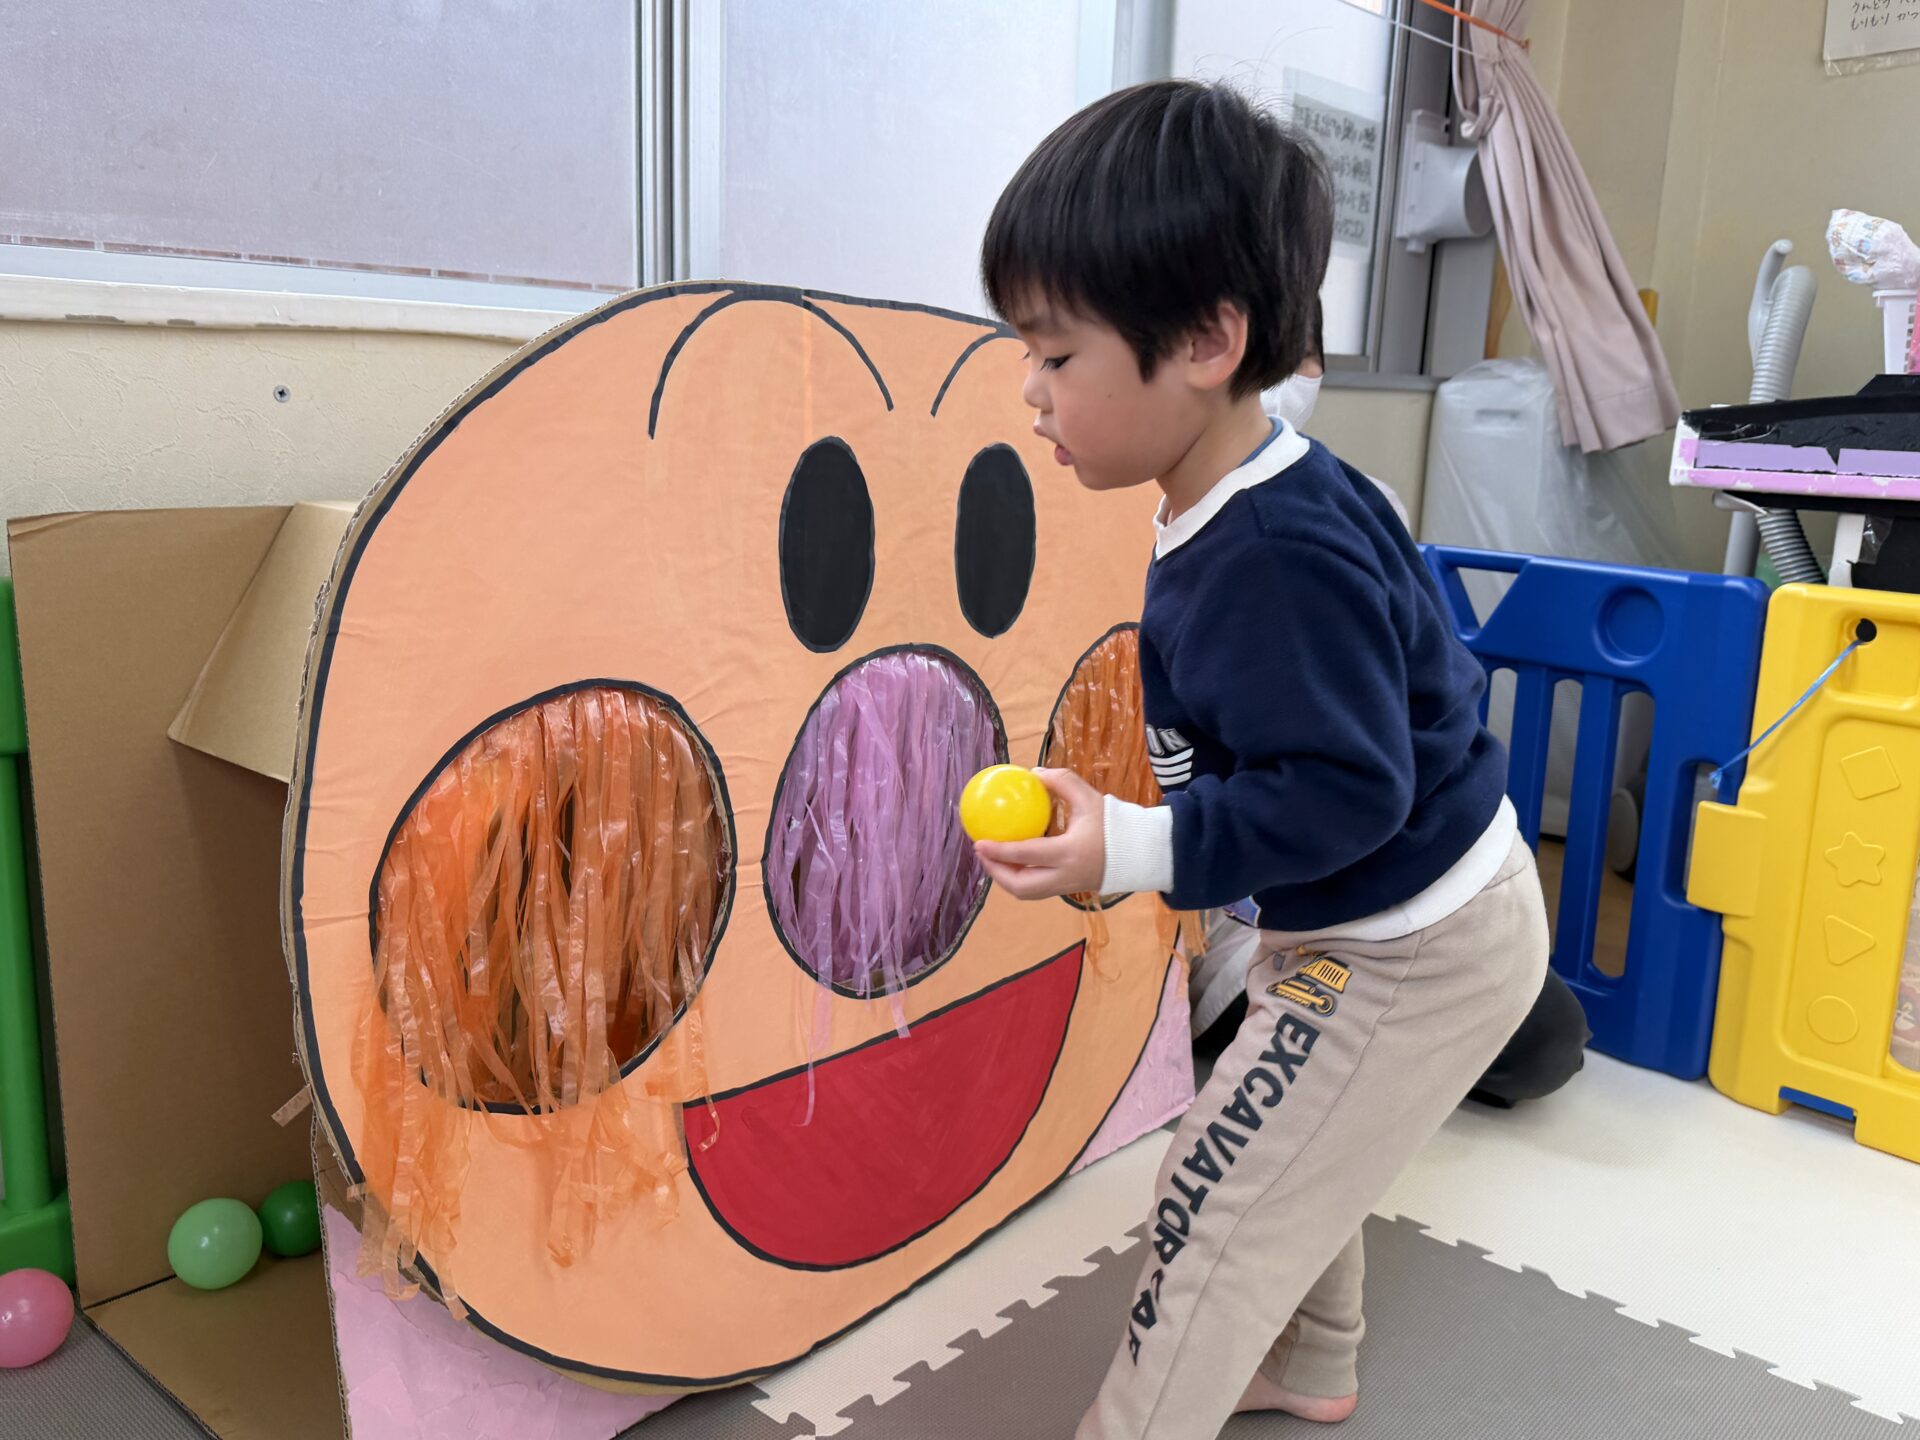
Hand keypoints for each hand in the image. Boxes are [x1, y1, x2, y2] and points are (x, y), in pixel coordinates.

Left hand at [974, 767, 1105, 900]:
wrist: (1139, 852)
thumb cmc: (1113, 824)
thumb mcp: (1088, 797)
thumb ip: (1062, 781)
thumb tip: (1034, 773)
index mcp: (1068, 852)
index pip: (1025, 855)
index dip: (998, 851)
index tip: (978, 842)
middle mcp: (1065, 875)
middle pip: (1020, 886)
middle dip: (995, 872)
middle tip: (982, 853)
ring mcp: (1067, 887)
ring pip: (1026, 893)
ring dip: (1005, 878)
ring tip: (993, 859)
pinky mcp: (1068, 891)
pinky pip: (1037, 890)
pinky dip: (1020, 879)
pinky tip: (1013, 862)